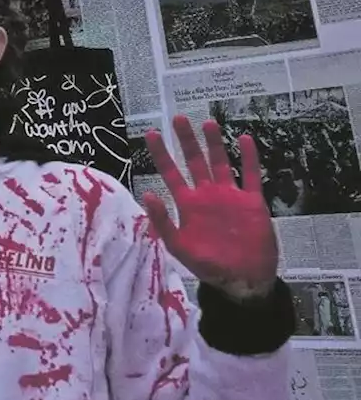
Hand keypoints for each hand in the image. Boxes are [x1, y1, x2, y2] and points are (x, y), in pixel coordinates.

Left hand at [143, 116, 278, 301]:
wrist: (242, 280)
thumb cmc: (208, 266)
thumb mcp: (178, 246)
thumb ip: (162, 222)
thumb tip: (147, 195)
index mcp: (188, 204)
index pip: (171, 173)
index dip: (161, 154)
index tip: (151, 133)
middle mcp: (207, 195)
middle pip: (194, 162)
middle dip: (187, 141)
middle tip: (178, 118)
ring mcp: (229, 197)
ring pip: (221, 163)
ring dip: (215, 144)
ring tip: (208, 123)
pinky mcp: (252, 202)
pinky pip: (251, 176)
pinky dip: (249, 158)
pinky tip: (245, 139)